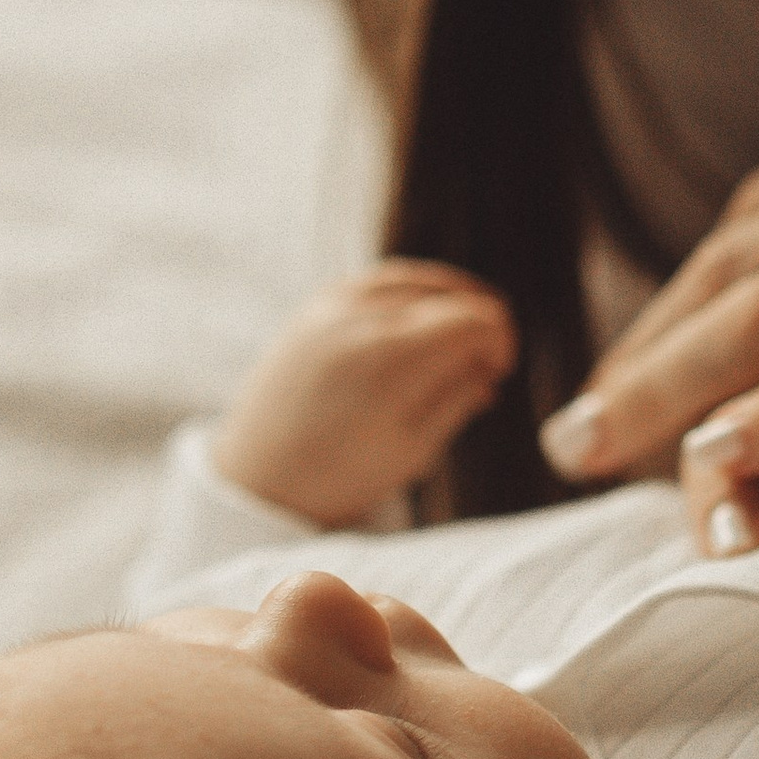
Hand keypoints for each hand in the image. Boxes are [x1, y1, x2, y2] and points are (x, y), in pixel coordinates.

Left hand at [211, 261, 515, 524]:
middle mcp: (362, 319)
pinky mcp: (314, 308)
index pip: (472, 319)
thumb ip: (457, 398)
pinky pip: (377, 281)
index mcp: (391, 360)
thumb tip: (486, 368)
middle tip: (487, 360)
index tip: (499, 370)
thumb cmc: (339, 476)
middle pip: (448, 296)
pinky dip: (410, 293)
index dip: (500, 339)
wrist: (259, 478)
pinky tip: (423, 320)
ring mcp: (333, 307)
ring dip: (448, 300)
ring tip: (463, 334)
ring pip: (414, 280)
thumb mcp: (414, 449)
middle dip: (479, 322)